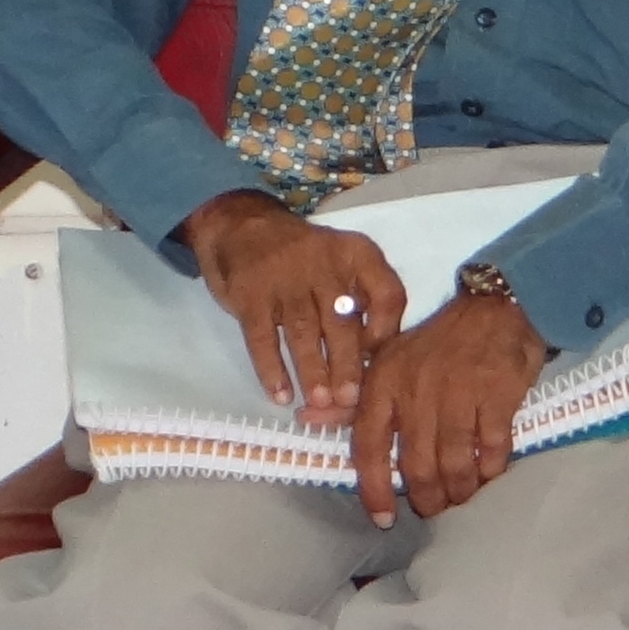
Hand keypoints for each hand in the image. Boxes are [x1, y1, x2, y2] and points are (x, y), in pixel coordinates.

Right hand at [180, 191, 412, 427]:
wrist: (241, 227)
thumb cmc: (303, 260)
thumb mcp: (341, 264)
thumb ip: (362, 302)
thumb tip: (374, 362)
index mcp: (357, 255)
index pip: (387, 293)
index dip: (386, 330)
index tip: (376, 359)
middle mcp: (324, 263)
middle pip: (342, 320)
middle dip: (347, 364)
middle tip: (349, 400)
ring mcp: (284, 278)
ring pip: (303, 332)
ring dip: (312, 370)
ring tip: (319, 402)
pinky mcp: (250, 294)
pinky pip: (263, 337)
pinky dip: (271, 369)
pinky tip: (279, 394)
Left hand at [355, 290, 546, 522]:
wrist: (494, 308)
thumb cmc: (437, 344)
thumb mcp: (387, 362)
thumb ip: (351, 399)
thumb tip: (306, 419)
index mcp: (384, 382)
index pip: (369, 446)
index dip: (374, 489)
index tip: (383, 518)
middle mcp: (417, 390)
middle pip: (416, 465)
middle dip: (425, 498)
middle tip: (433, 507)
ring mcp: (459, 393)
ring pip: (453, 463)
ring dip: (458, 489)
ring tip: (461, 495)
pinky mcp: (497, 395)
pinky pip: (491, 449)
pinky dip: (489, 468)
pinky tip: (487, 472)